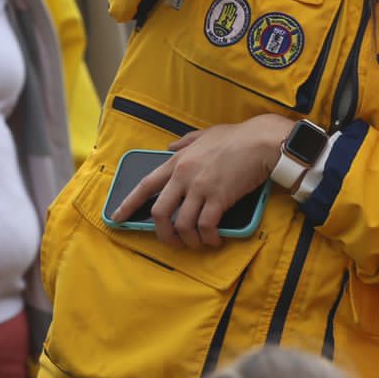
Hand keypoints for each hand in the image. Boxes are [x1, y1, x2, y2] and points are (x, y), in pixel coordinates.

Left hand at [113, 114, 291, 248]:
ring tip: (198, 244)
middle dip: (162, 233)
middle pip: (160, 212)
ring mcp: (200, 188)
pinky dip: (208, 238)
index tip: (117, 217)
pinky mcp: (219, 198)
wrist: (261, 141)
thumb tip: (169, 146)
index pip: (146, 185)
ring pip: (182, 225)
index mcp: (178, 161)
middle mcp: (184, 176)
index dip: (128, 204)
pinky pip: (205, 227)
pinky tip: (214, 240)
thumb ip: (185, 141)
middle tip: (173, 242)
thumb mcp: (204, 133)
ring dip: (188, 240)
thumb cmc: (236, 136)